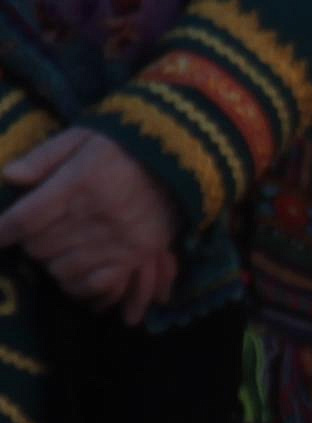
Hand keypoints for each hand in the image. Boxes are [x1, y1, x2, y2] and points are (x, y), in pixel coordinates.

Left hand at [0, 128, 175, 310]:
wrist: (182, 154)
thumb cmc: (123, 143)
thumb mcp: (81, 137)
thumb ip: (43, 157)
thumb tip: (9, 177)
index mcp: (78, 183)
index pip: (23, 220)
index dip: (1, 232)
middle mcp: (97, 215)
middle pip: (40, 248)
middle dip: (30, 243)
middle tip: (38, 232)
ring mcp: (120, 238)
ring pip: (62, 270)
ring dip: (53, 263)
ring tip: (60, 250)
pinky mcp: (139, 253)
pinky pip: (97, 285)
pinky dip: (80, 284)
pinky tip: (76, 273)